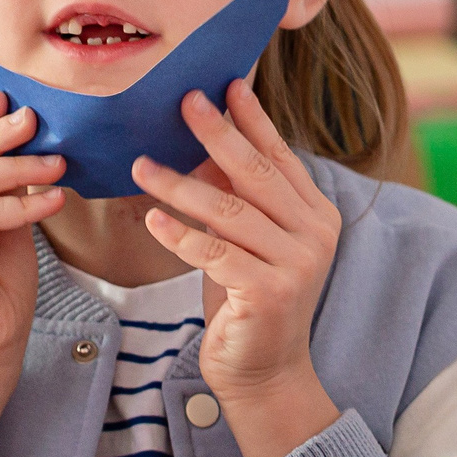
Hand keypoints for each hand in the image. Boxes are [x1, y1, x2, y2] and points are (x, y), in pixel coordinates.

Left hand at [133, 79, 342, 456]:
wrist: (264, 372)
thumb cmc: (249, 300)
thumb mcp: (245, 241)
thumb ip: (236, 197)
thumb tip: (202, 141)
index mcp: (315, 214)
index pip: (280, 156)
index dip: (253, 120)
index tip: (226, 84)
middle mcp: (315, 234)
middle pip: (258, 173)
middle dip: (218, 133)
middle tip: (183, 101)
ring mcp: (297, 264)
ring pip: (230, 212)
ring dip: (180, 185)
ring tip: (141, 165)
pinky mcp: (270, 293)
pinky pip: (216, 254)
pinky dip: (181, 235)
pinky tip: (153, 218)